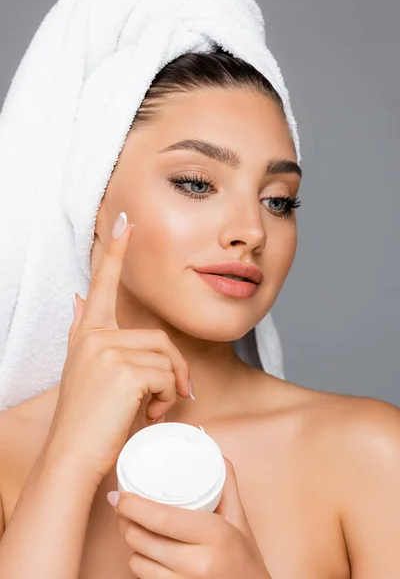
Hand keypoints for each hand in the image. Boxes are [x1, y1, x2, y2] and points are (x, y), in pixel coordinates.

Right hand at [45, 211, 191, 482]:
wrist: (74, 454)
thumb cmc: (89, 418)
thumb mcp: (86, 371)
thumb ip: (86, 331)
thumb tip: (78, 298)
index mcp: (87, 333)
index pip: (102, 286)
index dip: (114, 253)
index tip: (125, 222)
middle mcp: (94, 336)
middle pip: (159, 337)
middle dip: (173, 370)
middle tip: (167, 398)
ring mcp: (107, 351)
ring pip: (166, 357)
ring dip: (170, 388)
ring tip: (152, 409)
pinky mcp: (123, 370)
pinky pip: (167, 375)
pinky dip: (168, 399)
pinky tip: (149, 414)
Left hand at [109, 456, 271, 577]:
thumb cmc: (246, 560)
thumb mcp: (239, 520)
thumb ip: (226, 484)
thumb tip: (214, 452)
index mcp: (215, 535)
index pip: (162, 518)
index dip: (133, 505)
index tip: (119, 495)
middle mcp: (198, 563)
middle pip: (142, 538)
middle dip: (126, 521)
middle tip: (123, 507)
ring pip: (137, 560)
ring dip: (133, 543)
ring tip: (138, 529)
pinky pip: (143, 578)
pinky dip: (142, 563)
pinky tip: (149, 553)